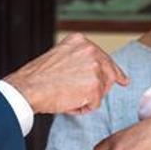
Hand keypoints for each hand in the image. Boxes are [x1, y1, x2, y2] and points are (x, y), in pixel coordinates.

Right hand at [3, 33, 128, 113]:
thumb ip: (77, 60)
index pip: (104, 57)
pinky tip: (68, 102)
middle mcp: (91, 50)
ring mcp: (95, 68)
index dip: (113, 71)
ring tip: (66, 95)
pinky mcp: (95, 87)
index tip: (123, 80)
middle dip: (100, 88)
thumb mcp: (59, 57)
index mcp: (80, 41)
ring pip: (101, 90)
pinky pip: (95, 104)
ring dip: (87, 97)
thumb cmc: (38, 77)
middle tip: (84, 96)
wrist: (27, 88)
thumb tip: (94, 72)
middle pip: (108, 74)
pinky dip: (83, 108)